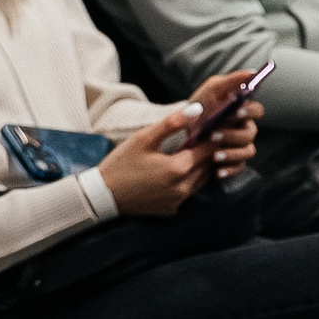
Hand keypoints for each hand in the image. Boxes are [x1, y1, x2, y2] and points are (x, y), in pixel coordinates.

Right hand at [98, 100, 219, 215]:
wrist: (102, 195)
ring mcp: (178, 201)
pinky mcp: (171, 209)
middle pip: (207, 165)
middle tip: (207, 137)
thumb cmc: (121, 163)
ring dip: (200, 167)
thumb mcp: (144, 138)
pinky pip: (188, 192)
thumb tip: (197, 109)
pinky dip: (189, 181)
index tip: (215, 127)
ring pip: (201, 180)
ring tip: (194, 152)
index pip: (209, 149)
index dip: (213, 136)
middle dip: (209, 151)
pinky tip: (178, 171)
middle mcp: (183, 188)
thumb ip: (172, 123)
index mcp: (178, 168)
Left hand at [181, 69, 262, 178]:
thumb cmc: (200, 107)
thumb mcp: (211, 90)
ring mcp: (240, 147)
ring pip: (247, 151)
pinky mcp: (233, 162)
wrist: (181, 130)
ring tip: (214, 155)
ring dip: (231, 153)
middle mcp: (244, 129)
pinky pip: (238, 168)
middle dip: (233, 135)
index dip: (249, 112)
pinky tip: (217, 171)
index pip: (257, 110)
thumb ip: (231, 80)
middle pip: (250, 133)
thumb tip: (252, 71)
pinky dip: (229, 170)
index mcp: (242, 112)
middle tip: (214, 135)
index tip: (236, 112)